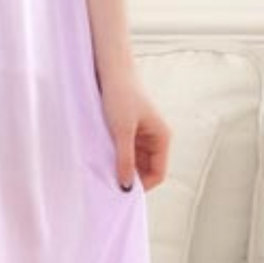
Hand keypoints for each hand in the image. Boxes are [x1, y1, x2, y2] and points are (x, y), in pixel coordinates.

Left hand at [98, 70, 171, 192]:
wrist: (111, 71)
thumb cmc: (120, 96)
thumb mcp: (121, 131)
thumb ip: (125, 159)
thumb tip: (126, 187)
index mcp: (162, 138)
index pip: (158, 174)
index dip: (141, 186)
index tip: (120, 191)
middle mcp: (155, 139)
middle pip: (146, 170)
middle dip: (130, 177)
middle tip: (108, 184)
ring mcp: (142, 136)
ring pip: (134, 162)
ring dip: (121, 167)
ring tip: (103, 169)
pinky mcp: (129, 131)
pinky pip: (125, 152)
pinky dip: (115, 157)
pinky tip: (101, 158)